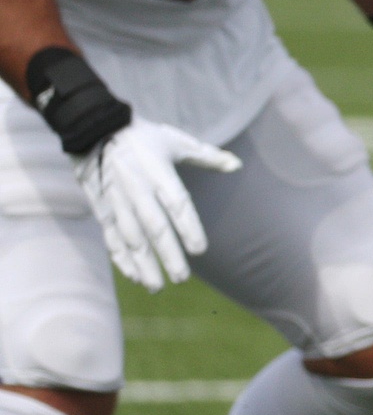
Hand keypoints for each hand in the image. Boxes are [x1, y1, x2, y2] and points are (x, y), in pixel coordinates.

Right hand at [74, 120, 239, 289]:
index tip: (199, 250)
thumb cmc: (142, 137)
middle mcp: (137, 189)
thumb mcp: (176, 141)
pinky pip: (111, 236)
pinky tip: (133, 275)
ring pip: (130, 237)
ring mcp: (116, 200)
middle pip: (154, 227)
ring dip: (143, 263)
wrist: (93, 129)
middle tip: (182, 278)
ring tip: (156, 286)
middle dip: (167, 254)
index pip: (177, 204)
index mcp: (158, 173)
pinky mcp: (101, 207)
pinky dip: (120, 257)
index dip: (188, 228)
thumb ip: (207, 156)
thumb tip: (237, 164)